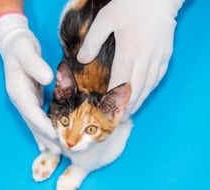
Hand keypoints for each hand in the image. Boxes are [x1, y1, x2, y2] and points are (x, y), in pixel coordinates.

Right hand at [0, 13, 59, 153]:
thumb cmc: (20, 47)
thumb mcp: (26, 51)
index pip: (31, 112)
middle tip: (59, 151)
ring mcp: (24, 100)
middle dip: (45, 137)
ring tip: (56, 151)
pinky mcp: (30, 98)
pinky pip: (36, 117)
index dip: (42, 125)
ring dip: (44, 137)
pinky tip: (47, 139)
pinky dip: (42, 129)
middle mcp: (20, 99)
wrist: (14, 44)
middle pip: (32, 122)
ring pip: (34, 123)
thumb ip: (35, 64)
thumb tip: (48, 78)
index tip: (55, 136)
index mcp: (18, 90)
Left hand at [78, 0, 184, 118]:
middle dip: (127, 108)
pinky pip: (158, 78)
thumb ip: (92, 42)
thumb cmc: (131, 5)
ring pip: (148, 87)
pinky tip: (145, 93)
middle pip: (136, 91)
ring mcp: (158, 58)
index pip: (119, 84)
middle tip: (119, 119)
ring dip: (139, 101)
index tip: (107, 112)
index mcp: (128, 53)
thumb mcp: (105, 19)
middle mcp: (144, 60)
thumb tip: (82, 60)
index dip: (113, 101)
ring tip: (130, 111)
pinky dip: (150, 89)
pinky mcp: (166, 55)